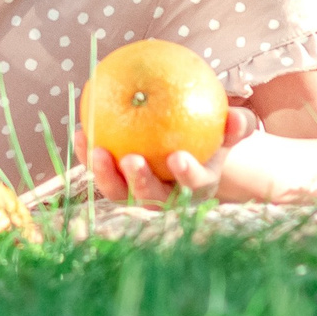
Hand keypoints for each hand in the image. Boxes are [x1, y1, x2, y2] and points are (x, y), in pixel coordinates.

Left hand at [75, 107, 259, 205]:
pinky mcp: (118, 185)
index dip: (187, 175)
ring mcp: (140, 195)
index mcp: (197, 187)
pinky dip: (88, 156)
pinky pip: (102, 173)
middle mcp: (168, 198)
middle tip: (130, 160)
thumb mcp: (226, 132)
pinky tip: (79, 132)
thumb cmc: (211, 138)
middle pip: (152, 198)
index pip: (194, 186)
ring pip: (121, 194)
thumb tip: (237, 116)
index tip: (178, 158)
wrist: (191, 153)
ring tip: (95, 150)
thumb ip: (234, 126)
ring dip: (105, 176)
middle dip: (139, 183)